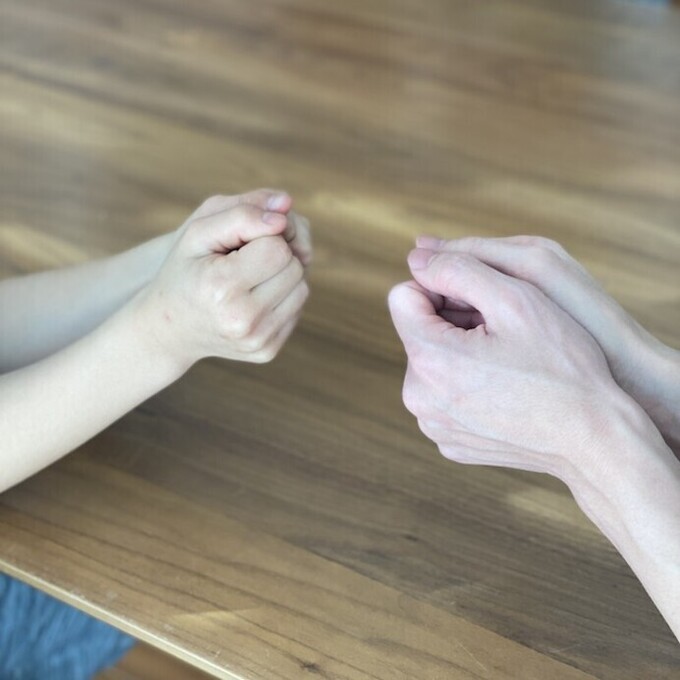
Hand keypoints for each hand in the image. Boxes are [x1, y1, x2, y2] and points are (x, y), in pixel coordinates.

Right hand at [135, 190, 309, 368]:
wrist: (169, 328)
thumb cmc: (184, 271)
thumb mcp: (198, 232)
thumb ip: (241, 212)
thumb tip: (286, 208)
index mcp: (222, 288)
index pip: (277, 248)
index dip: (262, 237)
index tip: (238, 244)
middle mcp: (243, 320)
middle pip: (294, 268)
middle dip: (275, 255)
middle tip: (243, 260)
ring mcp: (258, 341)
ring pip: (302, 288)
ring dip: (282, 276)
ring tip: (249, 277)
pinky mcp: (268, 351)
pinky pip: (297, 309)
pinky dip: (281, 297)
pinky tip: (253, 297)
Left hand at [388, 248, 640, 484]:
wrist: (594, 440)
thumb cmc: (563, 367)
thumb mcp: (516, 299)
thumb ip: (457, 268)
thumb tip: (416, 258)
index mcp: (428, 358)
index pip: (402, 297)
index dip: (442, 287)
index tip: (481, 300)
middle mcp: (418, 397)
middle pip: (418, 332)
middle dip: (452, 322)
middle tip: (504, 331)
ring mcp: (432, 424)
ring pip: (433, 364)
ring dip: (461, 351)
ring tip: (509, 359)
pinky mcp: (449, 442)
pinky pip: (445, 397)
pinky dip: (468, 385)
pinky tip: (506, 388)